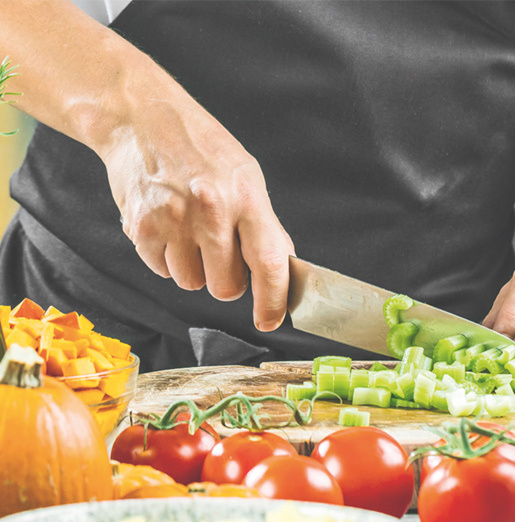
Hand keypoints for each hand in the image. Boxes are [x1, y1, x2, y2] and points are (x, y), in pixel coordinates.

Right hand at [104, 90, 293, 331]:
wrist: (141, 116)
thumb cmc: (200, 146)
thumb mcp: (245, 176)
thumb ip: (264, 225)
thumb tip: (282, 268)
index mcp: (245, 196)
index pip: (269, 263)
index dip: (273, 300)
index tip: (271, 320)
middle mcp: (211, 210)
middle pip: (226, 287)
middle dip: (226, 280)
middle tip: (219, 251)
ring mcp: (174, 219)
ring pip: (191, 284)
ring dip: (193, 269)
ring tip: (188, 231)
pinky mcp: (141, 227)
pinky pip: (162, 271)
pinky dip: (167, 259)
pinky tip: (167, 227)